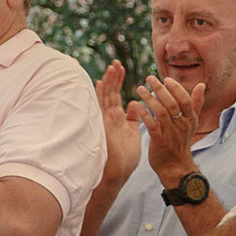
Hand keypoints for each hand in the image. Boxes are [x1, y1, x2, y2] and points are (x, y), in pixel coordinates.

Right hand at [94, 61, 140, 186]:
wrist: (119, 173)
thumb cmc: (125, 157)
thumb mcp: (133, 132)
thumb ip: (133, 117)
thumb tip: (135, 102)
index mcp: (116, 118)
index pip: (116, 96)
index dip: (117, 81)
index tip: (121, 67)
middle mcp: (108, 117)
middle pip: (109, 93)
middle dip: (113, 78)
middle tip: (116, 62)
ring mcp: (104, 121)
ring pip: (105, 97)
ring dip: (108, 82)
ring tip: (111, 67)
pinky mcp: (103, 126)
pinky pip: (101, 107)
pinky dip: (100, 95)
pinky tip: (101, 83)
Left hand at [134, 74, 203, 183]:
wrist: (176, 167)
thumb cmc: (181, 142)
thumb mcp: (192, 123)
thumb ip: (196, 103)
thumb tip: (201, 85)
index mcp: (190, 119)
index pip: (185, 100)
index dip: (176, 88)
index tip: (165, 79)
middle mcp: (182, 125)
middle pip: (172, 103)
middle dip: (160, 89)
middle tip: (149, 78)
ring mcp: (171, 134)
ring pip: (161, 112)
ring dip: (149, 99)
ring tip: (139, 89)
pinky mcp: (159, 141)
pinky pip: (152, 125)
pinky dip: (144, 114)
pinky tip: (137, 106)